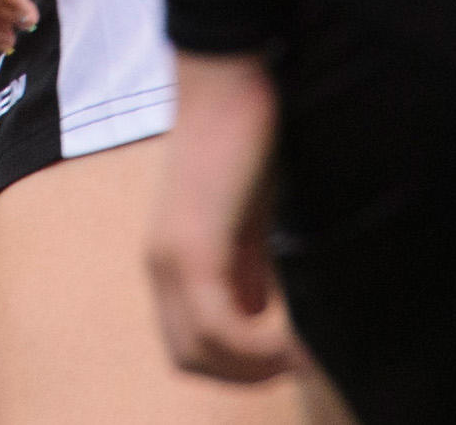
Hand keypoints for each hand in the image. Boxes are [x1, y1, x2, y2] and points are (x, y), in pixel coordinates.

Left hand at [145, 53, 299, 382]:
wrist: (227, 79)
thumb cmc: (242, 141)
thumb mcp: (245, 219)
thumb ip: (244, 267)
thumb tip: (256, 314)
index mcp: (169, 259)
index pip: (186, 343)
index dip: (233, 365)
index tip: (282, 360)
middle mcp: (159, 265)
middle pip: (188, 358)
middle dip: (242, 374)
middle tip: (292, 365)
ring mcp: (171, 258)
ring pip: (199, 351)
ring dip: (252, 367)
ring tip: (295, 357)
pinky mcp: (193, 246)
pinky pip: (217, 326)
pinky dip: (255, 348)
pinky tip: (290, 342)